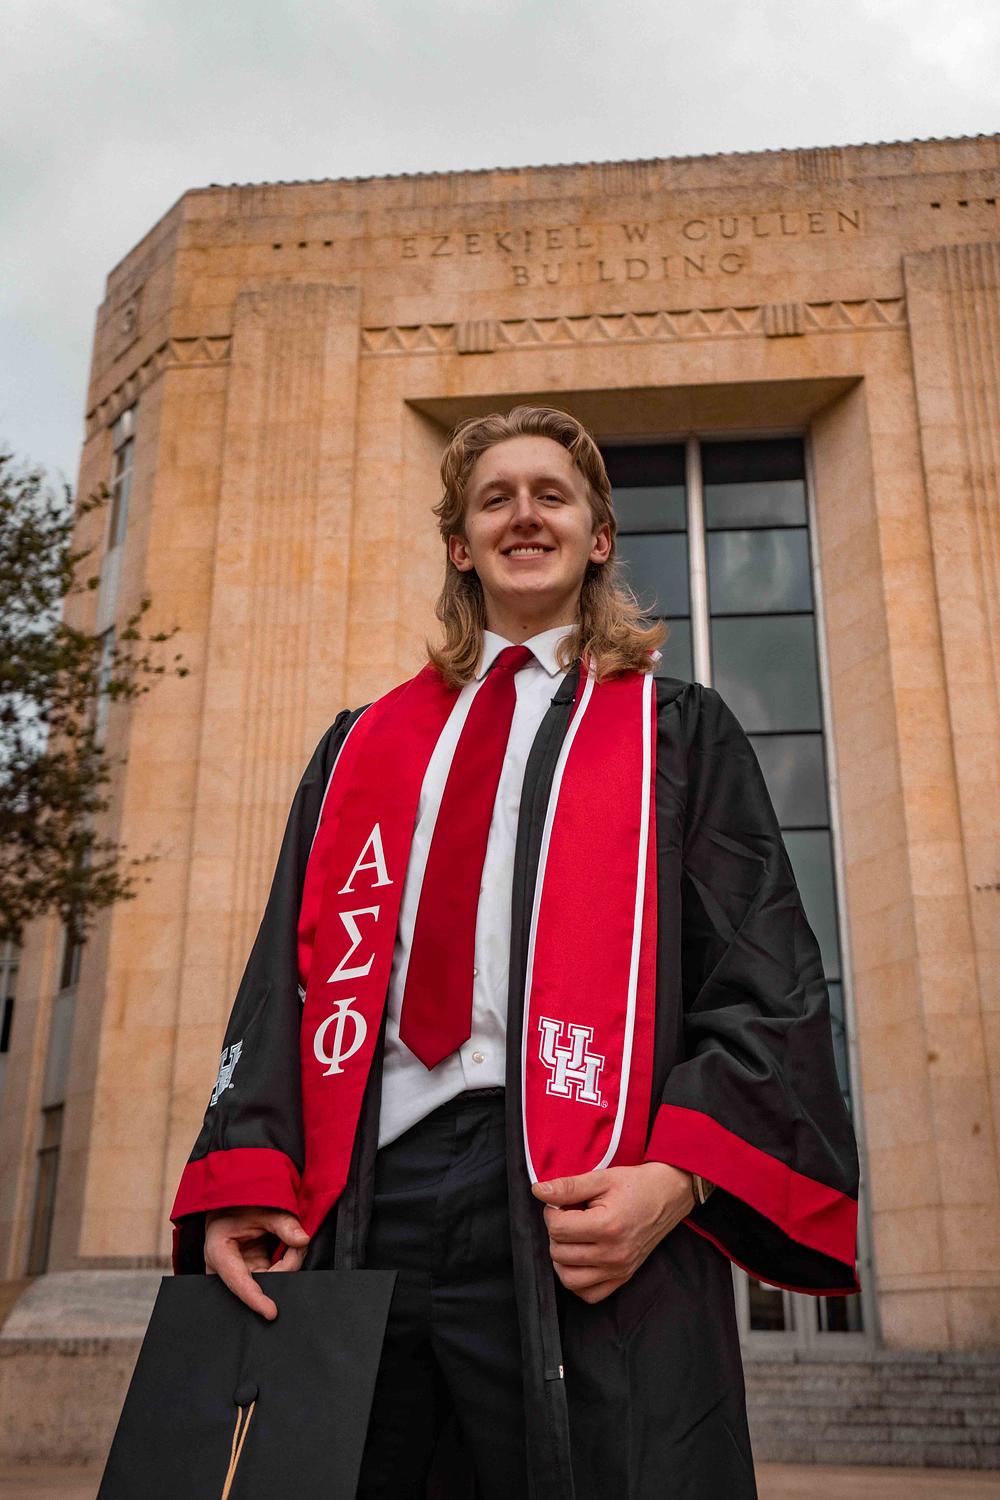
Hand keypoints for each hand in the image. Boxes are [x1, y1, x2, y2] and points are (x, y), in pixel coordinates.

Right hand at [204, 1206, 309, 1319]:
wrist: (230, 1205)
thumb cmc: (237, 1206)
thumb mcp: (260, 1209)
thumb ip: (283, 1223)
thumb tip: (303, 1240)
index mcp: (219, 1254)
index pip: (239, 1283)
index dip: (256, 1299)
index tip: (271, 1312)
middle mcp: (226, 1270)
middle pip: (262, 1282)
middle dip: (287, 1266)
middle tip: (299, 1244)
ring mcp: (239, 1274)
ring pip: (271, 1281)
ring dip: (289, 1263)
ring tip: (294, 1242)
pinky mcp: (251, 1274)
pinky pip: (274, 1275)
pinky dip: (286, 1263)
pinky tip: (289, 1248)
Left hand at [531, 1163, 694, 1303]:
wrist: (669, 1195)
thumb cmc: (636, 1185)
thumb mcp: (602, 1178)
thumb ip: (568, 1187)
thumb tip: (538, 1191)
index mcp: (608, 1227)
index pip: (558, 1229)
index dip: (551, 1212)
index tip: (561, 1203)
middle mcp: (613, 1254)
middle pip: (559, 1253)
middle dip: (556, 1232)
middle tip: (568, 1216)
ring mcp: (619, 1270)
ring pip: (569, 1279)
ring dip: (562, 1258)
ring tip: (572, 1238)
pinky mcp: (623, 1277)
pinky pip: (589, 1295)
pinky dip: (577, 1280)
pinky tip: (580, 1259)